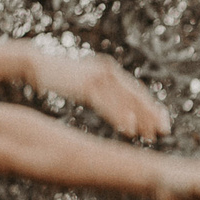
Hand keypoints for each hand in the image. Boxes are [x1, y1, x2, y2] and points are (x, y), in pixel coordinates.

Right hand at [32, 48, 170, 141]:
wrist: (36, 64)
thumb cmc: (60, 76)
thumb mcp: (85, 82)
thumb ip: (101, 90)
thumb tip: (115, 107)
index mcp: (109, 70)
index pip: (136, 90)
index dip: (151, 107)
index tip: (163, 122)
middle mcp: (108, 70)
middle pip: (135, 95)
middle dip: (150, 115)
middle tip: (163, 132)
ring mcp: (97, 77)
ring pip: (124, 101)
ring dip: (138, 120)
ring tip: (149, 136)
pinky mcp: (85, 85)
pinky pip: (107, 105)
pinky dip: (119, 118)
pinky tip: (128, 130)